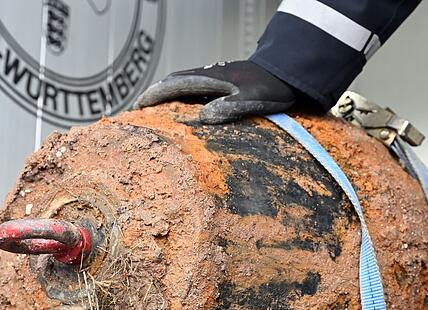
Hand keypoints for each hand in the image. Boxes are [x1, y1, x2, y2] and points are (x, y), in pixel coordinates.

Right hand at [134, 60, 294, 123]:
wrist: (288, 73)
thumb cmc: (272, 87)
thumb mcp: (252, 98)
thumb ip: (229, 107)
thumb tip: (203, 117)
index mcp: (211, 78)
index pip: (175, 85)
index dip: (155, 95)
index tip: (139, 105)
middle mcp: (209, 76)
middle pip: (174, 83)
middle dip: (155, 94)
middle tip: (139, 109)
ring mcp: (216, 79)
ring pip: (184, 85)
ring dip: (168, 95)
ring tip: (154, 110)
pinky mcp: (223, 84)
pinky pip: (196, 90)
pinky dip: (182, 97)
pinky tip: (183, 109)